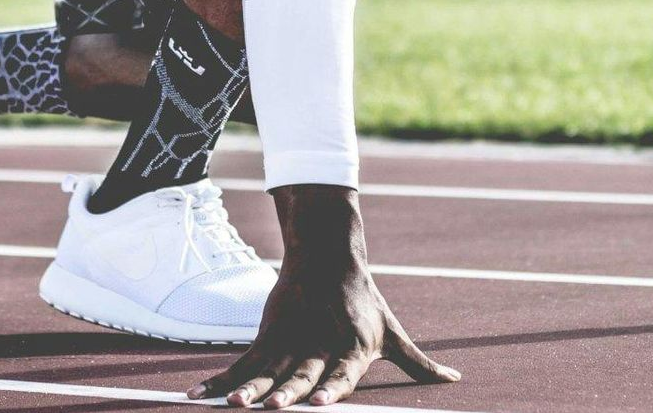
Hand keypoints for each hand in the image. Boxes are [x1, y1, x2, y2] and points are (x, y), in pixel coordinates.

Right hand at [189, 185, 459, 408]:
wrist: (327, 254)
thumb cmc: (365, 302)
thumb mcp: (393, 333)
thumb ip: (419, 364)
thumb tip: (453, 380)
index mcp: (354, 348)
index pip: (343, 372)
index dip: (332, 388)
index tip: (319, 403)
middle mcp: (320, 345)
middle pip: (301, 373)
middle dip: (287, 392)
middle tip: (273, 408)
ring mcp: (291, 340)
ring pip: (267, 369)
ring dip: (247, 389)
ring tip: (232, 405)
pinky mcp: (269, 334)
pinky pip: (242, 362)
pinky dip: (220, 380)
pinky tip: (199, 396)